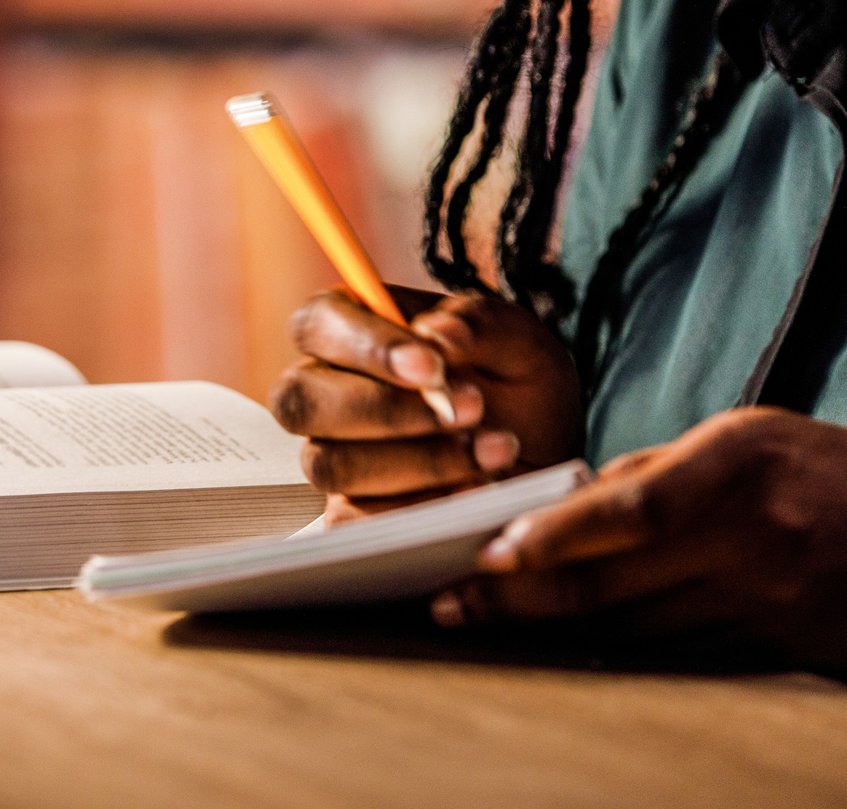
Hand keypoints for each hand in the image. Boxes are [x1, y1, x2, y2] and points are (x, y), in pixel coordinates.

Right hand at [268, 286, 582, 521]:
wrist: (547, 459)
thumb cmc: (519, 387)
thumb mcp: (518, 342)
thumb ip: (478, 324)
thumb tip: (436, 334)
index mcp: (353, 331)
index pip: (318, 323)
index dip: (365, 345)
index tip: (432, 366)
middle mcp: (328, 393)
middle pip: (300, 400)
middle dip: (385, 410)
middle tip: (471, 408)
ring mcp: (334, 457)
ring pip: (331, 465)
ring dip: (417, 461)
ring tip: (493, 450)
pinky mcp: (353, 514)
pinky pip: (353, 522)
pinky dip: (419, 508)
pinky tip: (473, 492)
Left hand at [432, 407, 846, 750]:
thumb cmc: (833, 477)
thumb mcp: (752, 442)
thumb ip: (661, 471)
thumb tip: (567, 503)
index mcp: (736, 461)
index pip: (627, 507)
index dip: (550, 539)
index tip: (483, 557)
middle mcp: (749, 530)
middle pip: (615, 579)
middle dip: (522, 599)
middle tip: (451, 608)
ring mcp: (764, 598)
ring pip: (634, 626)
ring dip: (556, 631)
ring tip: (486, 630)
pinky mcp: (772, 649)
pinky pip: (676, 654)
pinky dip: (616, 652)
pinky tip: (566, 651)